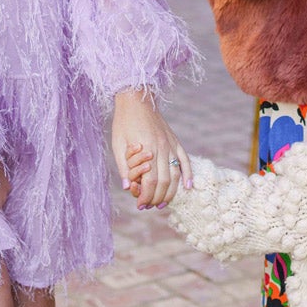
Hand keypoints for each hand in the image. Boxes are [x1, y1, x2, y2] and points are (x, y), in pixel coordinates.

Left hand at [111, 88, 187, 209]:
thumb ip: (123, 167)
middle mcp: (161, 148)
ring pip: (176, 174)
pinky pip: (185, 161)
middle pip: (164, 181)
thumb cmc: (123, 122)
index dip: (146, 196)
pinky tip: (188, 187)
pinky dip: (188, 175)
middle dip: (157, 198)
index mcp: (146, 150)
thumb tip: (128, 187)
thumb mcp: (118, 144)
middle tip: (150, 206)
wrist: (136, 99)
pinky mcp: (175, 141)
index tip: (140, 205)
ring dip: (171, 192)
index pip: (150, 181)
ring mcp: (171, 145)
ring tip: (163, 203)